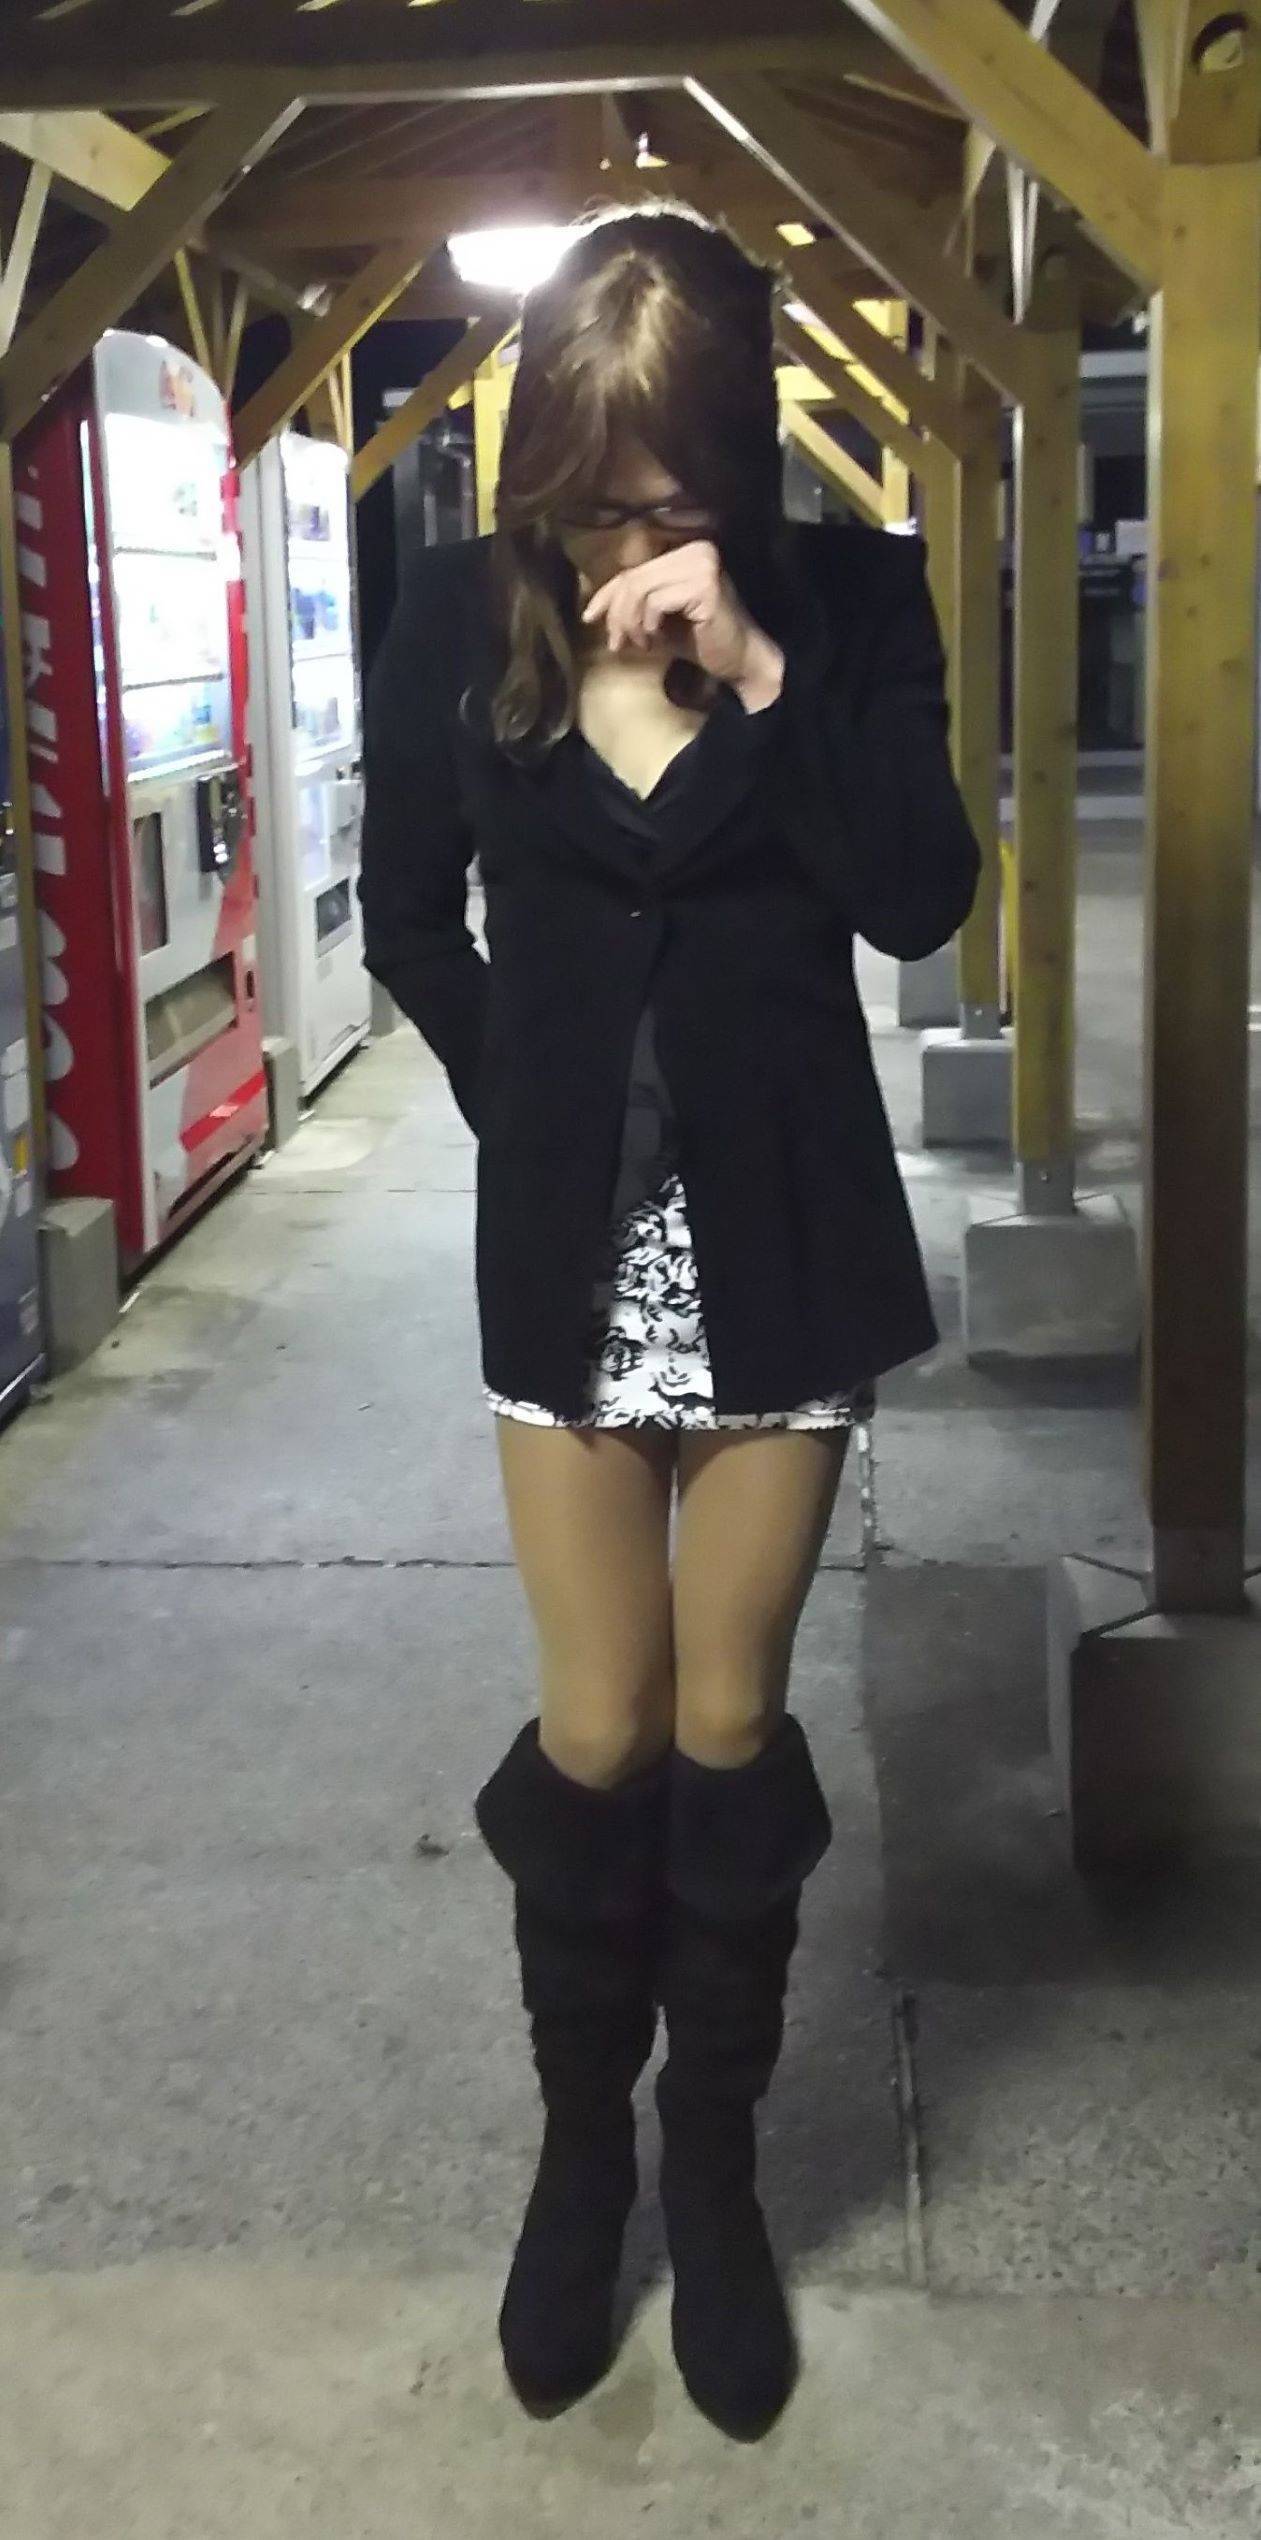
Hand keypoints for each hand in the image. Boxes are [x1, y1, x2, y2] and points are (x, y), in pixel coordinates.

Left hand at [579, 538, 784, 707]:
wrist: (742, 662)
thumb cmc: (703, 642)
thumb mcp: (660, 619)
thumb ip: (634, 606)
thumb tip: (593, 609)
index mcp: (686, 551)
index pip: (634, 569)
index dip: (606, 594)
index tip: (589, 618)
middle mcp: (696, 549)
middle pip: (633, 579)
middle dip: (616, 614)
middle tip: (616, 644)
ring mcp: (702, 564)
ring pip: (640, 590)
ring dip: (631, 624)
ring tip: (641, 645)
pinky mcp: (704, 585)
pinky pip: (656, 602)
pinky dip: (649, 625)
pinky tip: (657, 642)